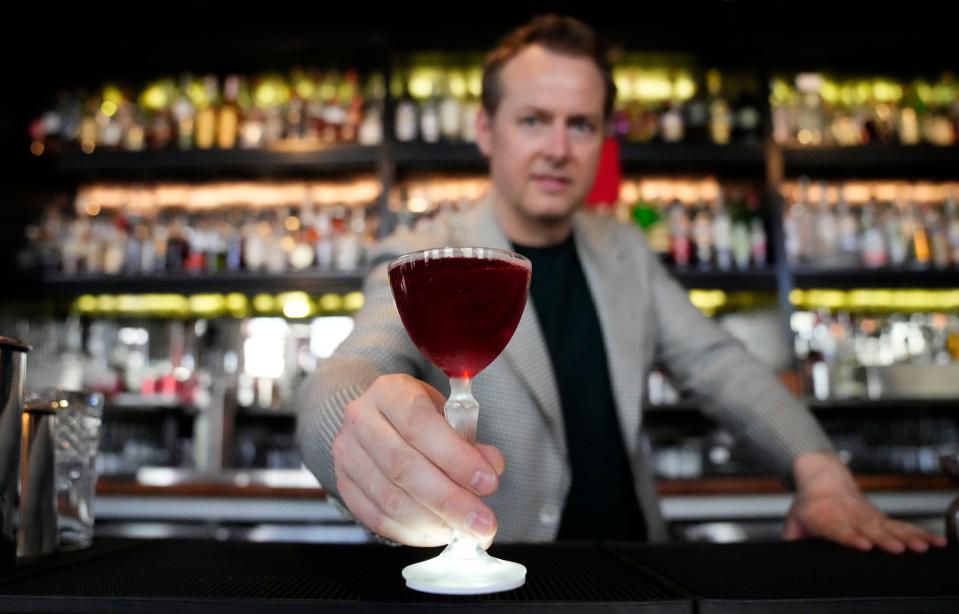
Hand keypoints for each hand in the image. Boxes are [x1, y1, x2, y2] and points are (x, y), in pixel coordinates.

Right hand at [331, 374, 504, 546]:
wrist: (376, 420)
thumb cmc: (418, 416)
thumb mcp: (447, 413)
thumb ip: (469, 439)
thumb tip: (491, 466)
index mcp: (390, 392)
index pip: (421, 425)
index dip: (456, 457)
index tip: (488, 482)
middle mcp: (361, 420)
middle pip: (404, 467)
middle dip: (450, 500)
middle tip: (483, 523)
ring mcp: (347, 455)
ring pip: (390, 498)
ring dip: (433, 521)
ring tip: (464, 531)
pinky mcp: (344, 486)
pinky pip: (377, 518)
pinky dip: (413, 532)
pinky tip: (439, 532)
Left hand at [784, 452, 947, 552]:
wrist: (823, 478)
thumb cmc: (809, 506)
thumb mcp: (794, 522)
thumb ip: (792, 542)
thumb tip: (786, 560)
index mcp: (826, 519)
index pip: (838, 530)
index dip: (850, 538)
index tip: (863, 545)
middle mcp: (851, 517)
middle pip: (869, 530)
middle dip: (885, 540)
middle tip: (898, 549)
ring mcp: (869, 518)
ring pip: (890, 528)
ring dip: (907, 538)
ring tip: (921, 547)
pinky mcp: (882, 519)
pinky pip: (903, 527)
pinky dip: (920, 534)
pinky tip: (935, 542)